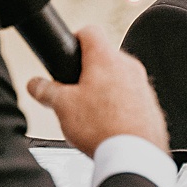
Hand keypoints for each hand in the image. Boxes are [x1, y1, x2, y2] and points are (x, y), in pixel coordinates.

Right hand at [26, 26, 169, 155]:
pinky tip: (108, 125)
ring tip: (90, 114)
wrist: (135, 155)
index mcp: (106, 59)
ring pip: (118, 79)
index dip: (74, 39)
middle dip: (87, 73)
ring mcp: (143, 86)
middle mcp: (128, 67)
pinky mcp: (151, 105)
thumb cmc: (102, 127)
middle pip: (103, 58)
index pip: (89, 31)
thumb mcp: (62, 107)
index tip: (68, 53)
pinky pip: (131, 98)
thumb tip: (35, 84)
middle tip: (73, 93)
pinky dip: (119, 106)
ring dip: (104, 90)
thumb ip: (45, 90)